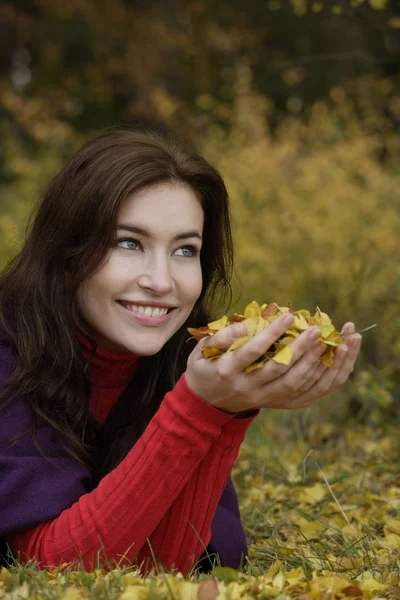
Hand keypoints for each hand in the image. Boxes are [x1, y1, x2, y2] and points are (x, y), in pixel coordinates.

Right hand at [185, 315, 360, 412]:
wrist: (206, 402)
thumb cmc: (205, 366)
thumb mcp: (203, 350)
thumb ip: (222, 336)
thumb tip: (245, 326)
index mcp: (227, 371)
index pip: (253, 351)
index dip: (272, 334)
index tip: (289, 316)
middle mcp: (246, 388)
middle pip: (278, 370)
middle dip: (300, 349)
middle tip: (317, 329)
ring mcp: (261, 399)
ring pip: (293, 385)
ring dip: (314, 364)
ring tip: (329, 343)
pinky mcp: (274, 404)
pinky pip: (302, 396)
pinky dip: (318, 380)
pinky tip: (331, 363)